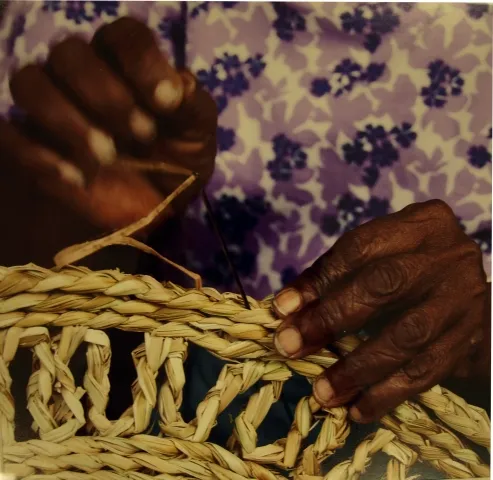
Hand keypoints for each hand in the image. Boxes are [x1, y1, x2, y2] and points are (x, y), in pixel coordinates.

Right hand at [0, 18, 215, 264]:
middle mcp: (82, 75)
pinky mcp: (27, 142)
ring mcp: (50, 106)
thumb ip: (193, 107)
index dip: (142, 61)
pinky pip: (9, 133)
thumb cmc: (174, 163)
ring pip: (30, 83)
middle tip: (142, 136)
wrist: (149, 209)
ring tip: (107, 158)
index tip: (166, 101)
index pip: (123, 35)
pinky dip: (40, 155)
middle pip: (70, 53)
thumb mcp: (196, 138)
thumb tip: (177, 85)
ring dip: (69, 120)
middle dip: (107, 96)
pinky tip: (76, 178)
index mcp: (127, 65)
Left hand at [273, 200, 488, 422]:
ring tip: (322, 391)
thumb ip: (335, 275)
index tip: (282, 308)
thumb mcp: (378, 256)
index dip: (319, 279)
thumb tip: (286, 309)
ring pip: (407, 336)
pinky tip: (358, 409)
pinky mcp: (469, 341)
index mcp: (420, 224)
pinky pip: (427, 372)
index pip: (360, 248)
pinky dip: (388, 394)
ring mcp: (463, 300)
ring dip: (358, 368)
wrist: (467, 292)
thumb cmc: (408, 269)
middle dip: (331, 318)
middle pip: (385, 285)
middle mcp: (447, 257)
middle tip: (290, 345)